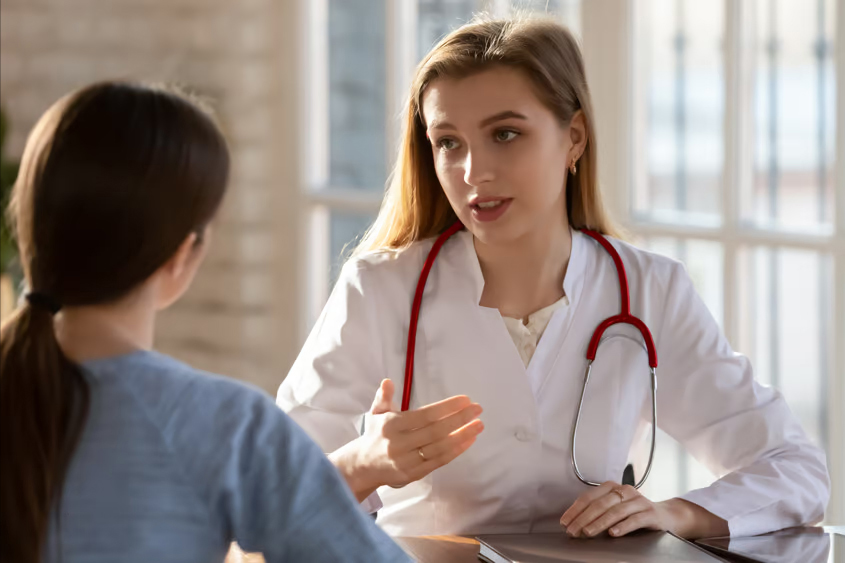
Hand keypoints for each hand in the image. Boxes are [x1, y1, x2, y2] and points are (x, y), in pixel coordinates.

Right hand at [330, 379, 483, 500]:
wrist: (363, 465)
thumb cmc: (376, 434)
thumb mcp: (376, 413)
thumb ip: (383, 397)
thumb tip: (388, 382)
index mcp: (391, 425)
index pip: (425, 416)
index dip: (446, 408)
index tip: (465, 400)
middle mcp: (399, 444)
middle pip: (435, 431)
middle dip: (459, 419)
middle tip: (478, 409)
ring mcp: (406, 461)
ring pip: (439, 448)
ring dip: (462, 436)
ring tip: (478, 425)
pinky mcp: (413, 475)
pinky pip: (438, 462)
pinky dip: (455, 451)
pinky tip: (468, 440)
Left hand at [559, 481, 727, 538]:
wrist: (667, 516)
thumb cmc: (635, 513)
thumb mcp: (615, 509)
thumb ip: (598, 512)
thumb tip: (574, 524)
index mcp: (612, 487)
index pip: (589, 497)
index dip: (575, 510)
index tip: (565, 522)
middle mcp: (625, 491)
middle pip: (600, 504)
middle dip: (583, 518)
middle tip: (573, 531)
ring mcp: (639, 501)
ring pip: (615, 511)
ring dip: (599, 523)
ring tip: (588, 532)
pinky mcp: (651, 513)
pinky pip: (635, 519)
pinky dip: (623, 526)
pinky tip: (613, 533)